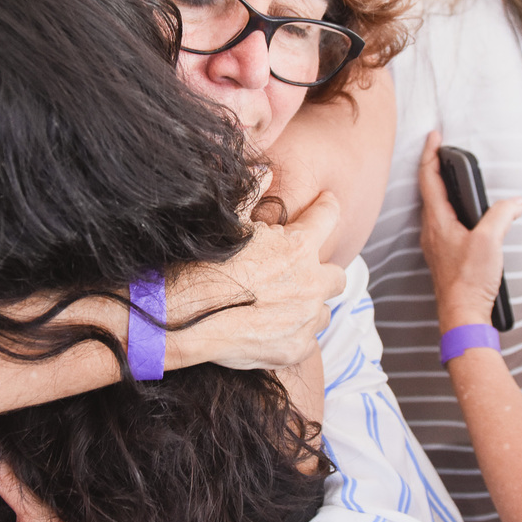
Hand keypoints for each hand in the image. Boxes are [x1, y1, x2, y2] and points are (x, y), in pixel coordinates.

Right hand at [169, 189, 345, 369]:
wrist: (184, 316)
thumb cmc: (203, 266)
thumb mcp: (228, 222)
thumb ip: (252, 195)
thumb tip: (265, 171)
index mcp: (298, 248)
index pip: (328, 216)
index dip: (327, 206)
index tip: (327, 203)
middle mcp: (310, 284)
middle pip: (338, 276)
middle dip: (323, 272)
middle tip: (303, 272)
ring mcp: (305, 320)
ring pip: (323, 312)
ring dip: (308, 306)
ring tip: (283, 306)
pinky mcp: (295, 349)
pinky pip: (306, 341)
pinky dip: (294, 335)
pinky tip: (271, 330)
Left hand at [417, 132, 521, 332]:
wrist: (462, 313)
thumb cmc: (469, 280)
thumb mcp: (490, 242)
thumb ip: (501, 216)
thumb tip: (513, 204)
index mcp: (437, 220)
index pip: (429, 178)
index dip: (430, 154)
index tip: (434, 136)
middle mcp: (431, 229)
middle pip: (428, 189)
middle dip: (433, 167)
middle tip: (440, 150)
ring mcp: (435, 242)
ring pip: (434, 206)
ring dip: (440, 187)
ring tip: (449, 175)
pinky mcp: (443, 253)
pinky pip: (441, 221)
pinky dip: (448, 207)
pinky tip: (461, 213)